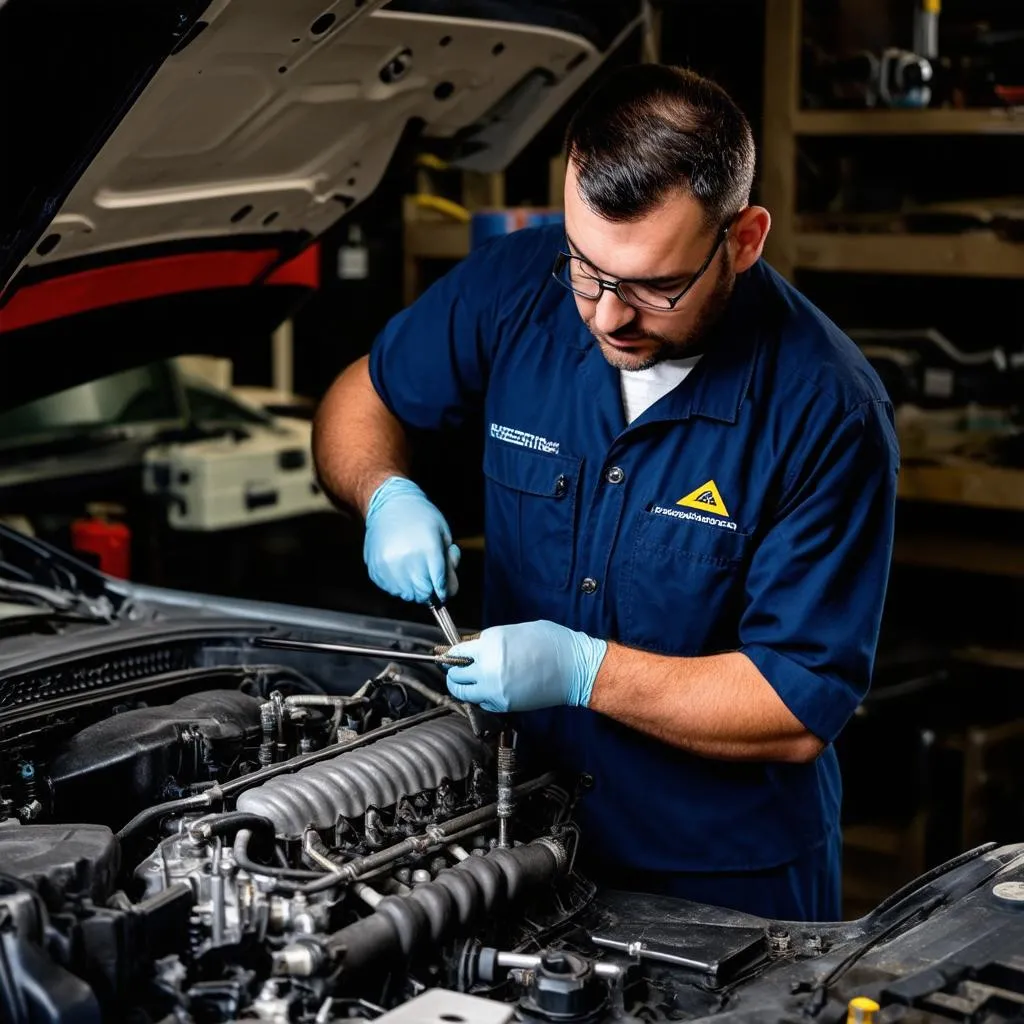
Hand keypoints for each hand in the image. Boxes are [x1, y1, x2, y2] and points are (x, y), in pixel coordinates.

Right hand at [363, 477, 459, 601]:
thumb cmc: (421, 516)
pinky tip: (401, 570)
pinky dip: (398, 585)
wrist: (389, 504)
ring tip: (414, 572)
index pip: (439, 584)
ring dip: (413, 589)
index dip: (444, 590)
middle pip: (422, 592)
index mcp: (428, 549)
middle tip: (429, 580)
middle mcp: (407, 559)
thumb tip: (446, 589)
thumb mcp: (444, 534)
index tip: (443, 591)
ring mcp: (388, 565)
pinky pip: (390, 589)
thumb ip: (448, 563)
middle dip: (429, 590)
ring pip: (406, 594)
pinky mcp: (375, 568)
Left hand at [446, 621, 606, 712]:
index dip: (450, 654)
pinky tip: (489, 687)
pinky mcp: (504, 704)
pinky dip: (480, 696)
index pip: (457, 652)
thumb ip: (489, 640)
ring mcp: (496, 688)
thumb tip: (469, 647)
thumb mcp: (515, 630)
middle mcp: (489, 667)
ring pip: (463, 692)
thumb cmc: (552, 644)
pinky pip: (481, 701)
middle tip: (458, 668)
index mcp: (492, 644)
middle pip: (455, 674)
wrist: (575, 668)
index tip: (448, 656)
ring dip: (463, 686)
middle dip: (454, 671)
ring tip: (470, 679)